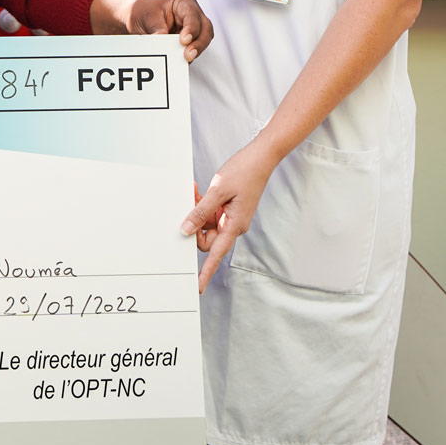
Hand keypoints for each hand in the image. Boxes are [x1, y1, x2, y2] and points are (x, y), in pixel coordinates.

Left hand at [125, 0, 213, 62]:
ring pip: (203, 41)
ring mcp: (193, 29)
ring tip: (185, 59)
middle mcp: (192, 15)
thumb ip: (156, 28)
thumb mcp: (147, 16)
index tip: (184, 40)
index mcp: (184, 3)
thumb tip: (161, 40)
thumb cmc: (144, 11)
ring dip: (195, 51)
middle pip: (205, 29)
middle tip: (188, 55)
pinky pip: (193, 50)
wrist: (137, 18)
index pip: (193, 16)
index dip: (191, 28)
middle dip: (199, 43)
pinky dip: (187, 56)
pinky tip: (180, 61)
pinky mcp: (189, 42)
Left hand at [180, 141, 279, 292]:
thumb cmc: (244, 173)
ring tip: (198, 191)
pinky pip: (210, 214)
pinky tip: (201, 191)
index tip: (197, 286)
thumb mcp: (217, 191)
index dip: (206, 271)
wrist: (260, 158)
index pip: (216, 255)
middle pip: (206, 238)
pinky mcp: (228, 210)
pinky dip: (203, 205)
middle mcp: (233, 225)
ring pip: (206, 224)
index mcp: (234, 226)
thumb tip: (185, 230)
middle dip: (194, 224)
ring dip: (197, 211)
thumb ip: (200, 212)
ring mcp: (231, 218)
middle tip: (192, 201)